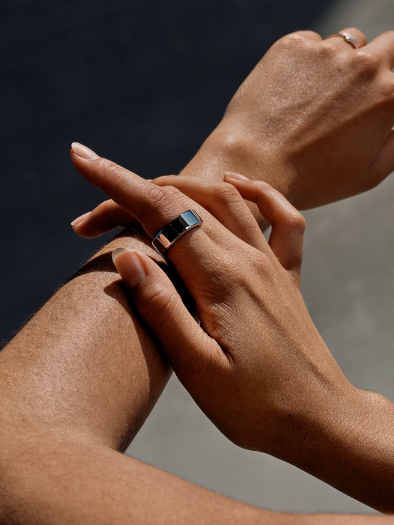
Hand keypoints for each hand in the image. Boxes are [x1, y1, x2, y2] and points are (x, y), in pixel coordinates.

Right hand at [70, 146, 348, 452]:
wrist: (318, 419)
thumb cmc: (255, 405)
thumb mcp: (198, 369)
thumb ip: (162, 308)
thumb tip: (126, 256)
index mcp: (222, 279)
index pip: (160, 212)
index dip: (116, 183)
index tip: (81, 158)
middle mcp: (248, 259)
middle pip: (182, 202)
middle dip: (129, 194)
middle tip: (87, 219)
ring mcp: (271, 263)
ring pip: (223, 199)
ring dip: (178, 188)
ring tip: (139, 200)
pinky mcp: (285, 275)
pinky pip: (282, 217)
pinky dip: (256, 192)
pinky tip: (234, 185)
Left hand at [199, 27, 393, 208]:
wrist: (255, 163)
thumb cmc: (311, 178)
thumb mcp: (369, 173)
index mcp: (389, 95)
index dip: (389, 84)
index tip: (372, 99)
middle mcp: (364, 65)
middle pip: (386, 44)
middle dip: (377, 62)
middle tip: (352, 90)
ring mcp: (327, 52)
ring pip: (344, 45)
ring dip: (337, 64)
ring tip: (312, 100)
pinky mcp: (293, 46)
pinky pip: (309, 45)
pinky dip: (303, 63)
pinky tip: (288, 94)